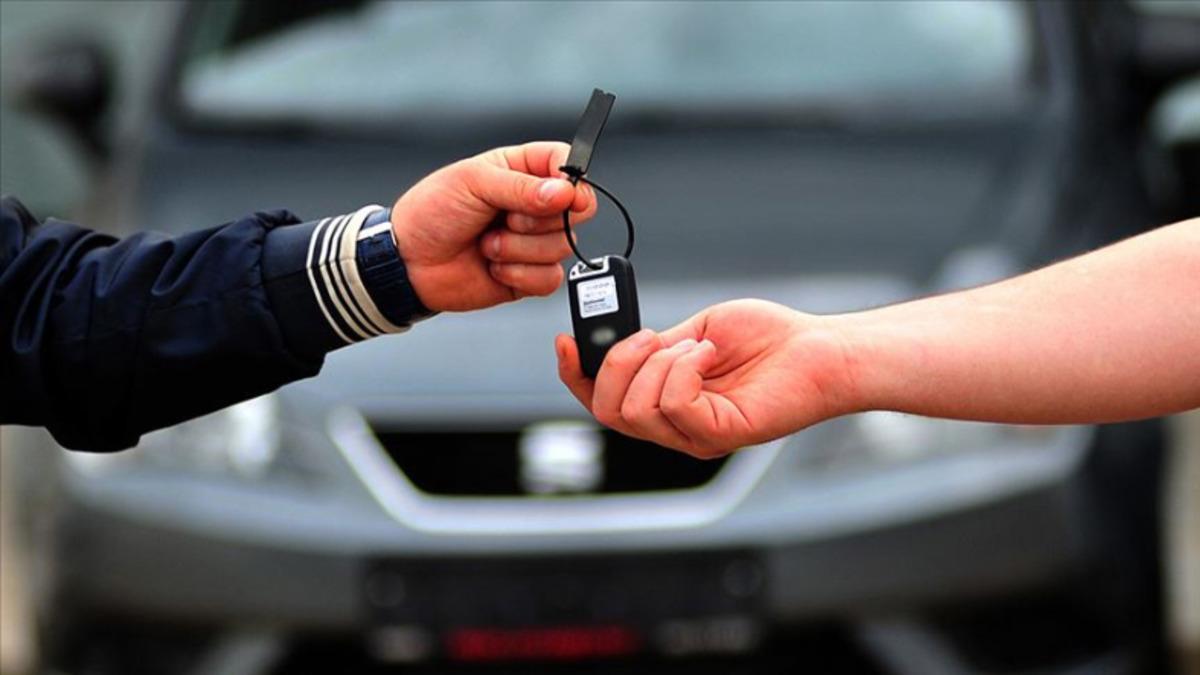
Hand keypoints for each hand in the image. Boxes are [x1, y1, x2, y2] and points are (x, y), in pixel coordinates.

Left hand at [390, 141, 596, 311]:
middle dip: (537, 220)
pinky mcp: (529, 275)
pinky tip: (493, 267)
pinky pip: (550, 278)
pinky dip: (520, 275)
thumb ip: (521, 187)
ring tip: (487, 244)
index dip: (571, 180)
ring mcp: (533, 241)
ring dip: (519, 249)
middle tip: (503, 218)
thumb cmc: (431, 212)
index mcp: (521, 170)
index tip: (560, 193)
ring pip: (563, 246)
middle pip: (575, 210)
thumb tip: (565, 193)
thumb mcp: (472, 183)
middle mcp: (533, 205)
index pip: (567, 164)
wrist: (408, 262)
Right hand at [555, 300, 857, 457]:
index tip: (566, 341)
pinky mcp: (719, 434)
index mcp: (664, 401)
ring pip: (636, 409)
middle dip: (616, 363)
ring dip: (660, 362)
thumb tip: (621, 344)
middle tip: (653, 336)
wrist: (819, 349)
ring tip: (698, 346)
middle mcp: (675, 426)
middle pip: (608, 411)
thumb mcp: (694, 331)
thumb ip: (655, 346)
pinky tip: (710, 354)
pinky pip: (674, 404)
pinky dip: (684, 368)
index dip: (574, 376)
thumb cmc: (768, 338)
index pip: (601, 402)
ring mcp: (696, 435)